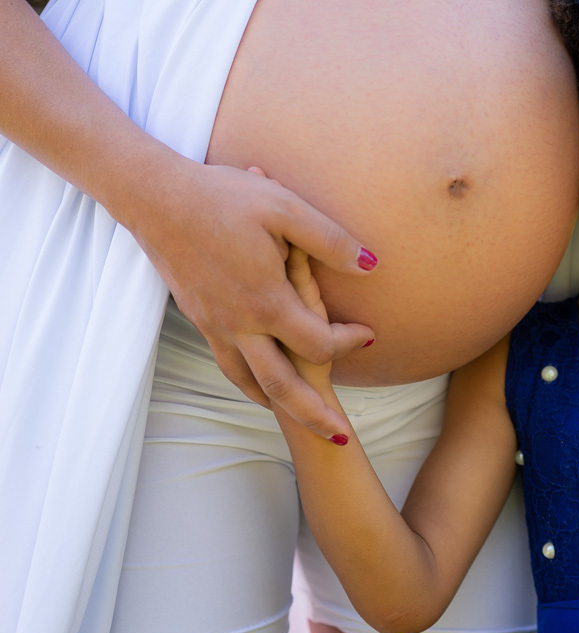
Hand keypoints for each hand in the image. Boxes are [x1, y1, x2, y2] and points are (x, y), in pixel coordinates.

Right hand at [131, 160, 374, 439]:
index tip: (368, 334)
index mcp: (265, 301)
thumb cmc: (224, 198)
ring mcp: (214, 324)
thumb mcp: (286, 210)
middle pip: (281, 387)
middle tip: (339, 434)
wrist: (155, 199)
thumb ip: (330, 242)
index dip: (348, 343)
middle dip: (312, 414)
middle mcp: (239, 323)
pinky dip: (246, 381)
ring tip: (299, 416)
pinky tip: (254, 378)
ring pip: (247, 380)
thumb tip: (369, 266)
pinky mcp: (197, 318)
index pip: (317, 343)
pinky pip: (226, 363)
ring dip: (277, 403)